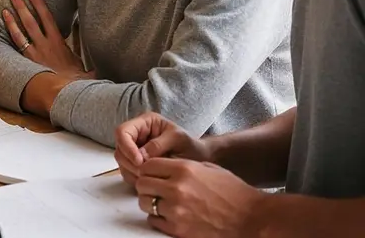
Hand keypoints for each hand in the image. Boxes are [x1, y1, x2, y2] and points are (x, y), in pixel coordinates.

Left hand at [3, 0, 91, 79]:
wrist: (65, 93)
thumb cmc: (76, 82)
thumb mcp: (86, 71)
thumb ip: (88, 66)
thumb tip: (97, 70)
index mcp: (58, 42)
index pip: (48, 17)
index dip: (39, 3)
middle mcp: (45, 44)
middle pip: (31, 21)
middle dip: (23, 6)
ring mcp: (35, 52)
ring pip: (21, 30)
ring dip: (14, 17)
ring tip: (6, 6)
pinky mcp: (28, 60)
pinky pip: (17, 43)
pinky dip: (10, 33)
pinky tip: (4, 26)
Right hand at [115, 112, 211, 186]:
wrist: (199, 159)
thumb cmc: (190, 145)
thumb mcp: (178, 139)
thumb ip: (158, 144)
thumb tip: (141, 156)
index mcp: (144, 123)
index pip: (122, 132)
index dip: (127, 147)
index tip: (139, 161)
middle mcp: (136, 135)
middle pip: (119, 148)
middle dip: (130, 162)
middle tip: (145, 173)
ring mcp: (135, 150)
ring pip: (121, 162)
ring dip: (132, 172)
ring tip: (150, 177)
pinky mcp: (136, 164)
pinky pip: (127, 172)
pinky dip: (135, 178)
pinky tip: (149, 180)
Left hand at [135, 158, 262, 237]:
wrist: (252, 219)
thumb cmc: (235, 194)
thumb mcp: (209, 168)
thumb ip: (183, 166)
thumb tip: (164, 166)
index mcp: (184, 169)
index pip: (147, 165)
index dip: (148, 169)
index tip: (152, 174)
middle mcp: (176, 188)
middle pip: (142, 184)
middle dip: (146, 185)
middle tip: (155, 188)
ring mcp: (176, 210)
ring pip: (144, 203)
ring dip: (150, 201)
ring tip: (163, 202)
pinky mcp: (178, 229)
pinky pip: (153, 221)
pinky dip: (158, 218)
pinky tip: (170, 215)